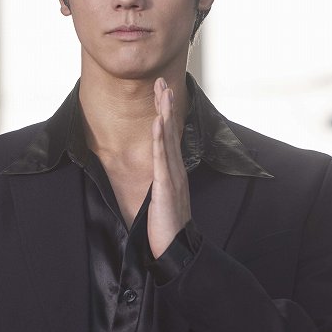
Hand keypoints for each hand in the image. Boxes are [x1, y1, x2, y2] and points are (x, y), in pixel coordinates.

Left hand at [147, 77, 190, 258]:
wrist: (176, 250)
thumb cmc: (167, 229)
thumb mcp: (162, 201)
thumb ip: (160, 186)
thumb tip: (154, 177)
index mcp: (173, 173)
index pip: (169, 138)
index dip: (166, 115)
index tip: (162, 95)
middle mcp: (176, 170)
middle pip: (171, 131)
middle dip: (166, 105)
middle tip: (162, 81)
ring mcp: (172, 177)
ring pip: (169, 139)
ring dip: (165, 113)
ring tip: (162, 92)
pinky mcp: (166, 186)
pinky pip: (162, 158)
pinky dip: (160, 138)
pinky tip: (158, 121)